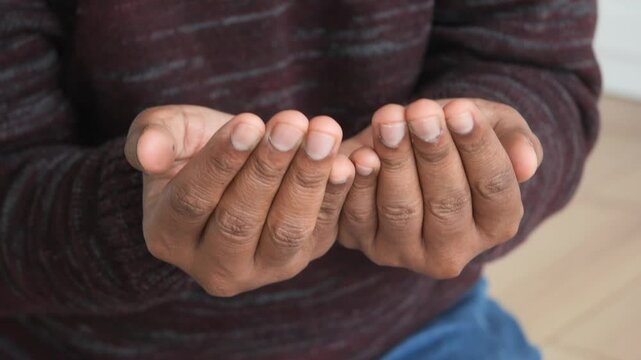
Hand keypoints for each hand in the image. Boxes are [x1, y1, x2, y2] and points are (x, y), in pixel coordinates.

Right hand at [125, 106, 353, 295]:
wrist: (234, 169)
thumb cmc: (195, 149)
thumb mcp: (168, 134)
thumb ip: (151, 138)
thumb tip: (147, 154)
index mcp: (168, 235)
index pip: (193, 201)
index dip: (222, 162)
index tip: (249, 121)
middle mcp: (212, 265)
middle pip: (240, 220)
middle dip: (269, 168)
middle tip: (292, 123)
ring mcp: (261, 268)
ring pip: (284, 231)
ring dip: (306, 180)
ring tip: (322, 134)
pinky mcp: (300, 257)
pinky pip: (321, 230)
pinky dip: (336, 197)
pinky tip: (346, 163)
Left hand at [338, 98, 541, 277]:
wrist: (406, 148)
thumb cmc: (457, 137)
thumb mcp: (494, 129)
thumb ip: (516, 142)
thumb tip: (527, 165)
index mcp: (496, 225)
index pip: (493, 189)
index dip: (477, 148)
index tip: (460, 109)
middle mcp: (453, 251)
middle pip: (447, 202)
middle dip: (433, 151)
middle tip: (420, 109)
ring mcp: (405, 252)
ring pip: (402, 210)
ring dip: (394, 161)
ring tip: (390, 120)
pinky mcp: (364, 243)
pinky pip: (358, 216)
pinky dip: (359, 184)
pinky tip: (361, 153)